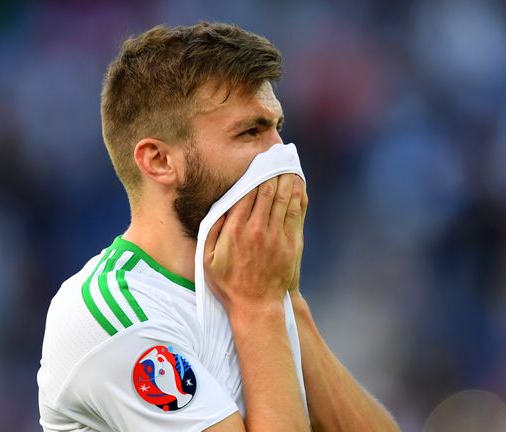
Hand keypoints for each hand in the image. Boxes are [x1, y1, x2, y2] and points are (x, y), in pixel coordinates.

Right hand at [204, 174, 305, 313]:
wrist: (257, 306)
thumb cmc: (229, 283)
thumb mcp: (208, 259)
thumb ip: (212, 231)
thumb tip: (220, 206)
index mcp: (235, 231)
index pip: (246, 194)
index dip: (252, 176)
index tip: (256, 165)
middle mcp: (257, 230)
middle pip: (266, 191)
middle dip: (270, 172)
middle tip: (273, 157)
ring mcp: (276, 236)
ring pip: (283, 198)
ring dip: (286, 178)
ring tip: (286, 164)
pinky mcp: (291, 243)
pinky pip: (295, 212)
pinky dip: (297, 195)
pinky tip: (297, 184)